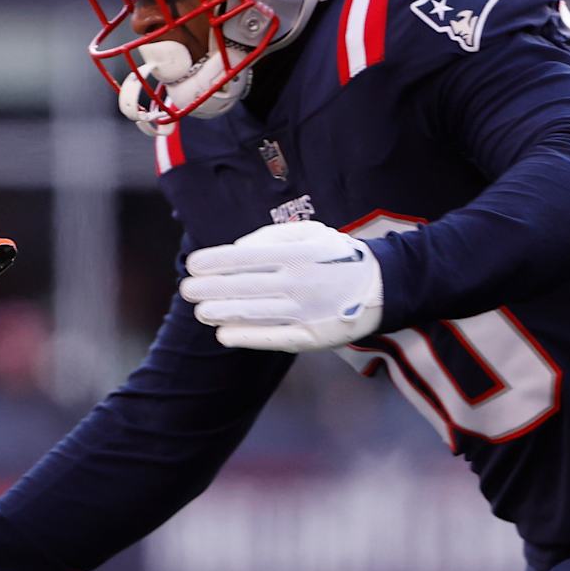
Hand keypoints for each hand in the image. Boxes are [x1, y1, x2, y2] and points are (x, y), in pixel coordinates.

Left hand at [180, 220, 382, 351]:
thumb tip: (235, 248)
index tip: (193, 265)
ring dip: (221, 312)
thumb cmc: (336, 256)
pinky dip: (245, 336)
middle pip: (244, 286)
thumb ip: (270, 237)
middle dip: (209, 289)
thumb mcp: (309, 233)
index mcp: (297, 254)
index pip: (245, 258)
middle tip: (187, 290)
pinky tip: (224, 333)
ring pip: (254, 312)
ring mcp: (305, 312)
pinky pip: (273, 337)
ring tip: (200, 311)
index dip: (215, 262)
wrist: (382, 287)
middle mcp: (299, 283)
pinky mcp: (312, 337)